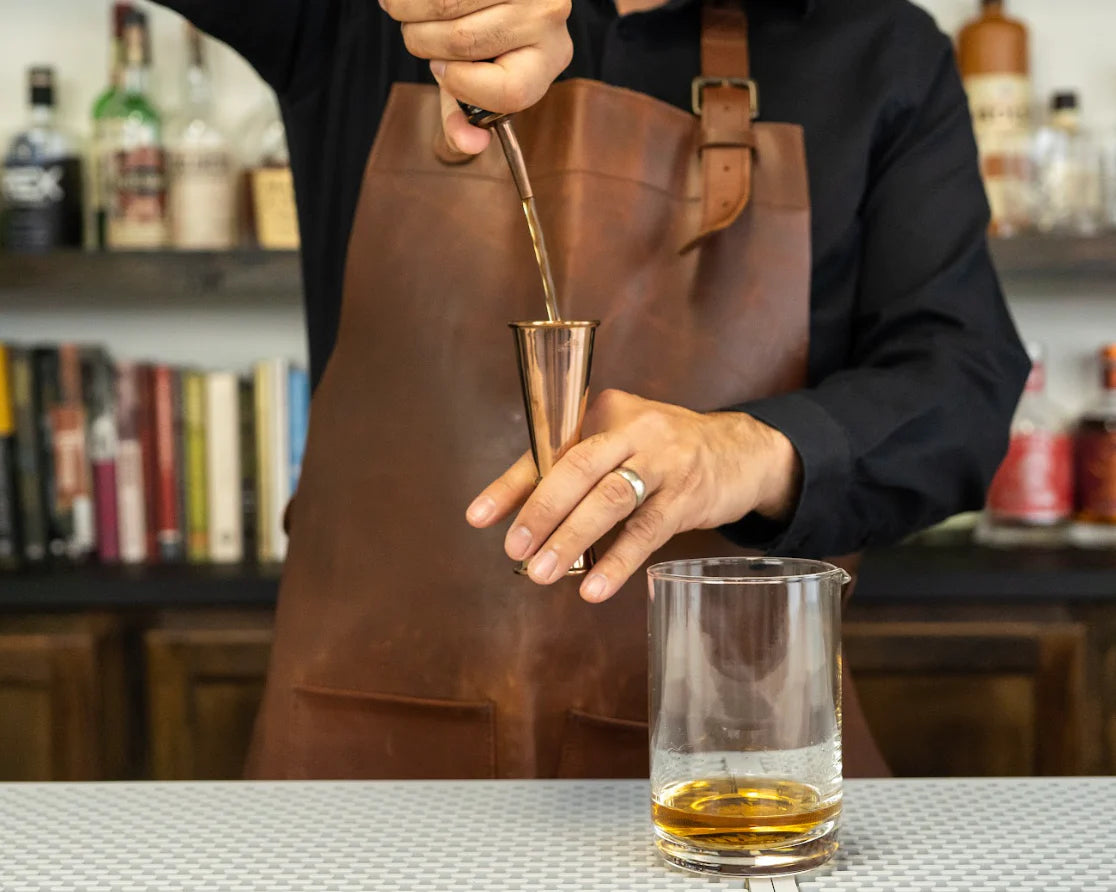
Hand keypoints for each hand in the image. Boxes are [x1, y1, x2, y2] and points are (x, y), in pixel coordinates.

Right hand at [380, 0, 573, 154]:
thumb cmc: (481, 31)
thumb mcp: (478, 78)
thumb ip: (465, 115)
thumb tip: (472, 144)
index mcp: (550, 58)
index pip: (511, 91)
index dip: (463, 85)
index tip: (441, 71)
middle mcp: (548, 18)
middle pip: (464, 41)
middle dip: (423, 43)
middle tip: (416, 36)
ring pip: (447, 4)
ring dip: (409, 13)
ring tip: (403, 11)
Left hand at [466, 389, 801, 601]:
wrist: (740, 451)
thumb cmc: (662, 452)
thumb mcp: (617, 446)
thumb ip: (568, 473)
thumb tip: (512, 518)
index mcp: (603, 412)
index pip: (547, 450)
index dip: (510, 485)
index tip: (478, 517)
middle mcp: (633, 429)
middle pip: (578, 468)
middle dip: (541, 512)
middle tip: (514, 549)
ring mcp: (665, 460)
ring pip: (611, 499)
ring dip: (572, 539)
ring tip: (543, 574)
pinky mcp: (689, 496)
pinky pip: (647, 531)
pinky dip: (618, 562)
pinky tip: (595, 588)